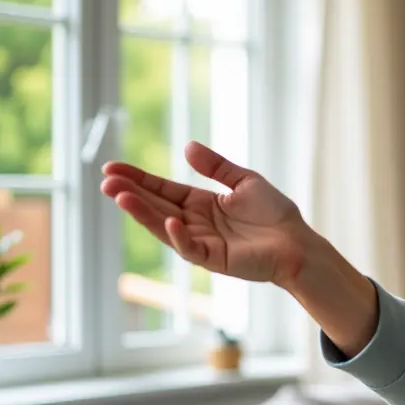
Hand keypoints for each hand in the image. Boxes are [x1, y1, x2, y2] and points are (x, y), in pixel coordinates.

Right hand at [100, 141, 307, 285]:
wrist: (298, 242)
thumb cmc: (275, 214)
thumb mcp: (244, 181)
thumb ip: (216, 167)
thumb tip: (186, 146)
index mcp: (201, 203)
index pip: (162, 189)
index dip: (138, 179)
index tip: (111, 167)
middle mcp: (195, 223)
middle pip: (157, 206)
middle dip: (131, 193)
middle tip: (105, 181)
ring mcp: (202, 242)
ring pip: (165, 227)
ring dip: (143, 213)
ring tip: (121, 197)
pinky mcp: (214, 259)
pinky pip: (190, 248)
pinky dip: (179, 236)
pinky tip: (170, 221)